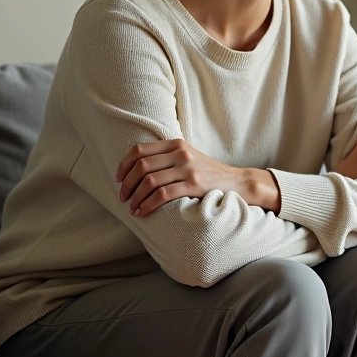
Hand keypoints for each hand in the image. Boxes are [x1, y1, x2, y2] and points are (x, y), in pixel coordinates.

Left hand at [116, 139, 277, 215]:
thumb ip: (167, 157)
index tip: (119, 178)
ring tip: (132, 208)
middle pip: (141, 166)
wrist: (237, 182)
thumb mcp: (188, 157)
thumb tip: (137, 168)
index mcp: (176, 144)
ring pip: (149, 182)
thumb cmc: (209, 173)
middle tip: (123, 197)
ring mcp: (188, 168)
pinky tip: (143, 212)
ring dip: (136, 197)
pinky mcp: (194, 184)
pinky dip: (148, 205)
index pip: (139, 150)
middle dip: (127, 184)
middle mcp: (180, 153)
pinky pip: (163, 194)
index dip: (124, 165)